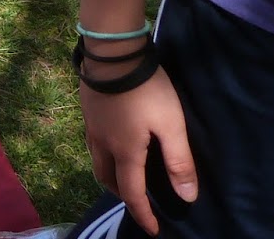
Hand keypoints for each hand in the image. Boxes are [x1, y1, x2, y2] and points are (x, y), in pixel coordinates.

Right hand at [80, 68, 197, 233]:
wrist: (112, 53)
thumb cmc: (146, 90)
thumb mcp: (171, 125)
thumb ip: (179, 161)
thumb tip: (186, 197)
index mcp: (125, 152)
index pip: (132, 193)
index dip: (143, 214)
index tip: (154, 229)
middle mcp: (103, 143)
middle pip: (107, 179)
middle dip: (122, 195)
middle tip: (138, 201)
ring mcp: (91, 125)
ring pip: (96, 161)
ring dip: (109, 175)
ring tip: (124, 175)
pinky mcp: (87, 109)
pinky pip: (92, 143)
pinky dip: (103, 154)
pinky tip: (112, 142)